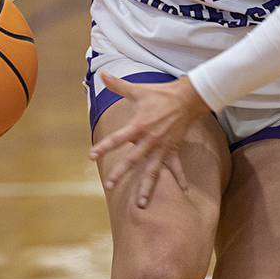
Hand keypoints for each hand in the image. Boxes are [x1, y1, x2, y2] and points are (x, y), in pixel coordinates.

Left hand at [89, 73, 209, 207]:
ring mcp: (162, 147)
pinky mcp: (173, 149)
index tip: (91, 155)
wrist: (188, 97)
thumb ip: (118, 85)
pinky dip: (180, 179)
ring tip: (141, 204)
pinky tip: (183, 192)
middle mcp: (149, 140)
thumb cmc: (161, 94)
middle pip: (133, 159)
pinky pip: (176, 167)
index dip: (103, 147)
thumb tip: (102, 74)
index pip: (117, 139)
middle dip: (121, 172)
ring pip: (153, 170)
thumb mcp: (138, 90)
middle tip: (109, 185)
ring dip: (147, 187)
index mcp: (138, 126)